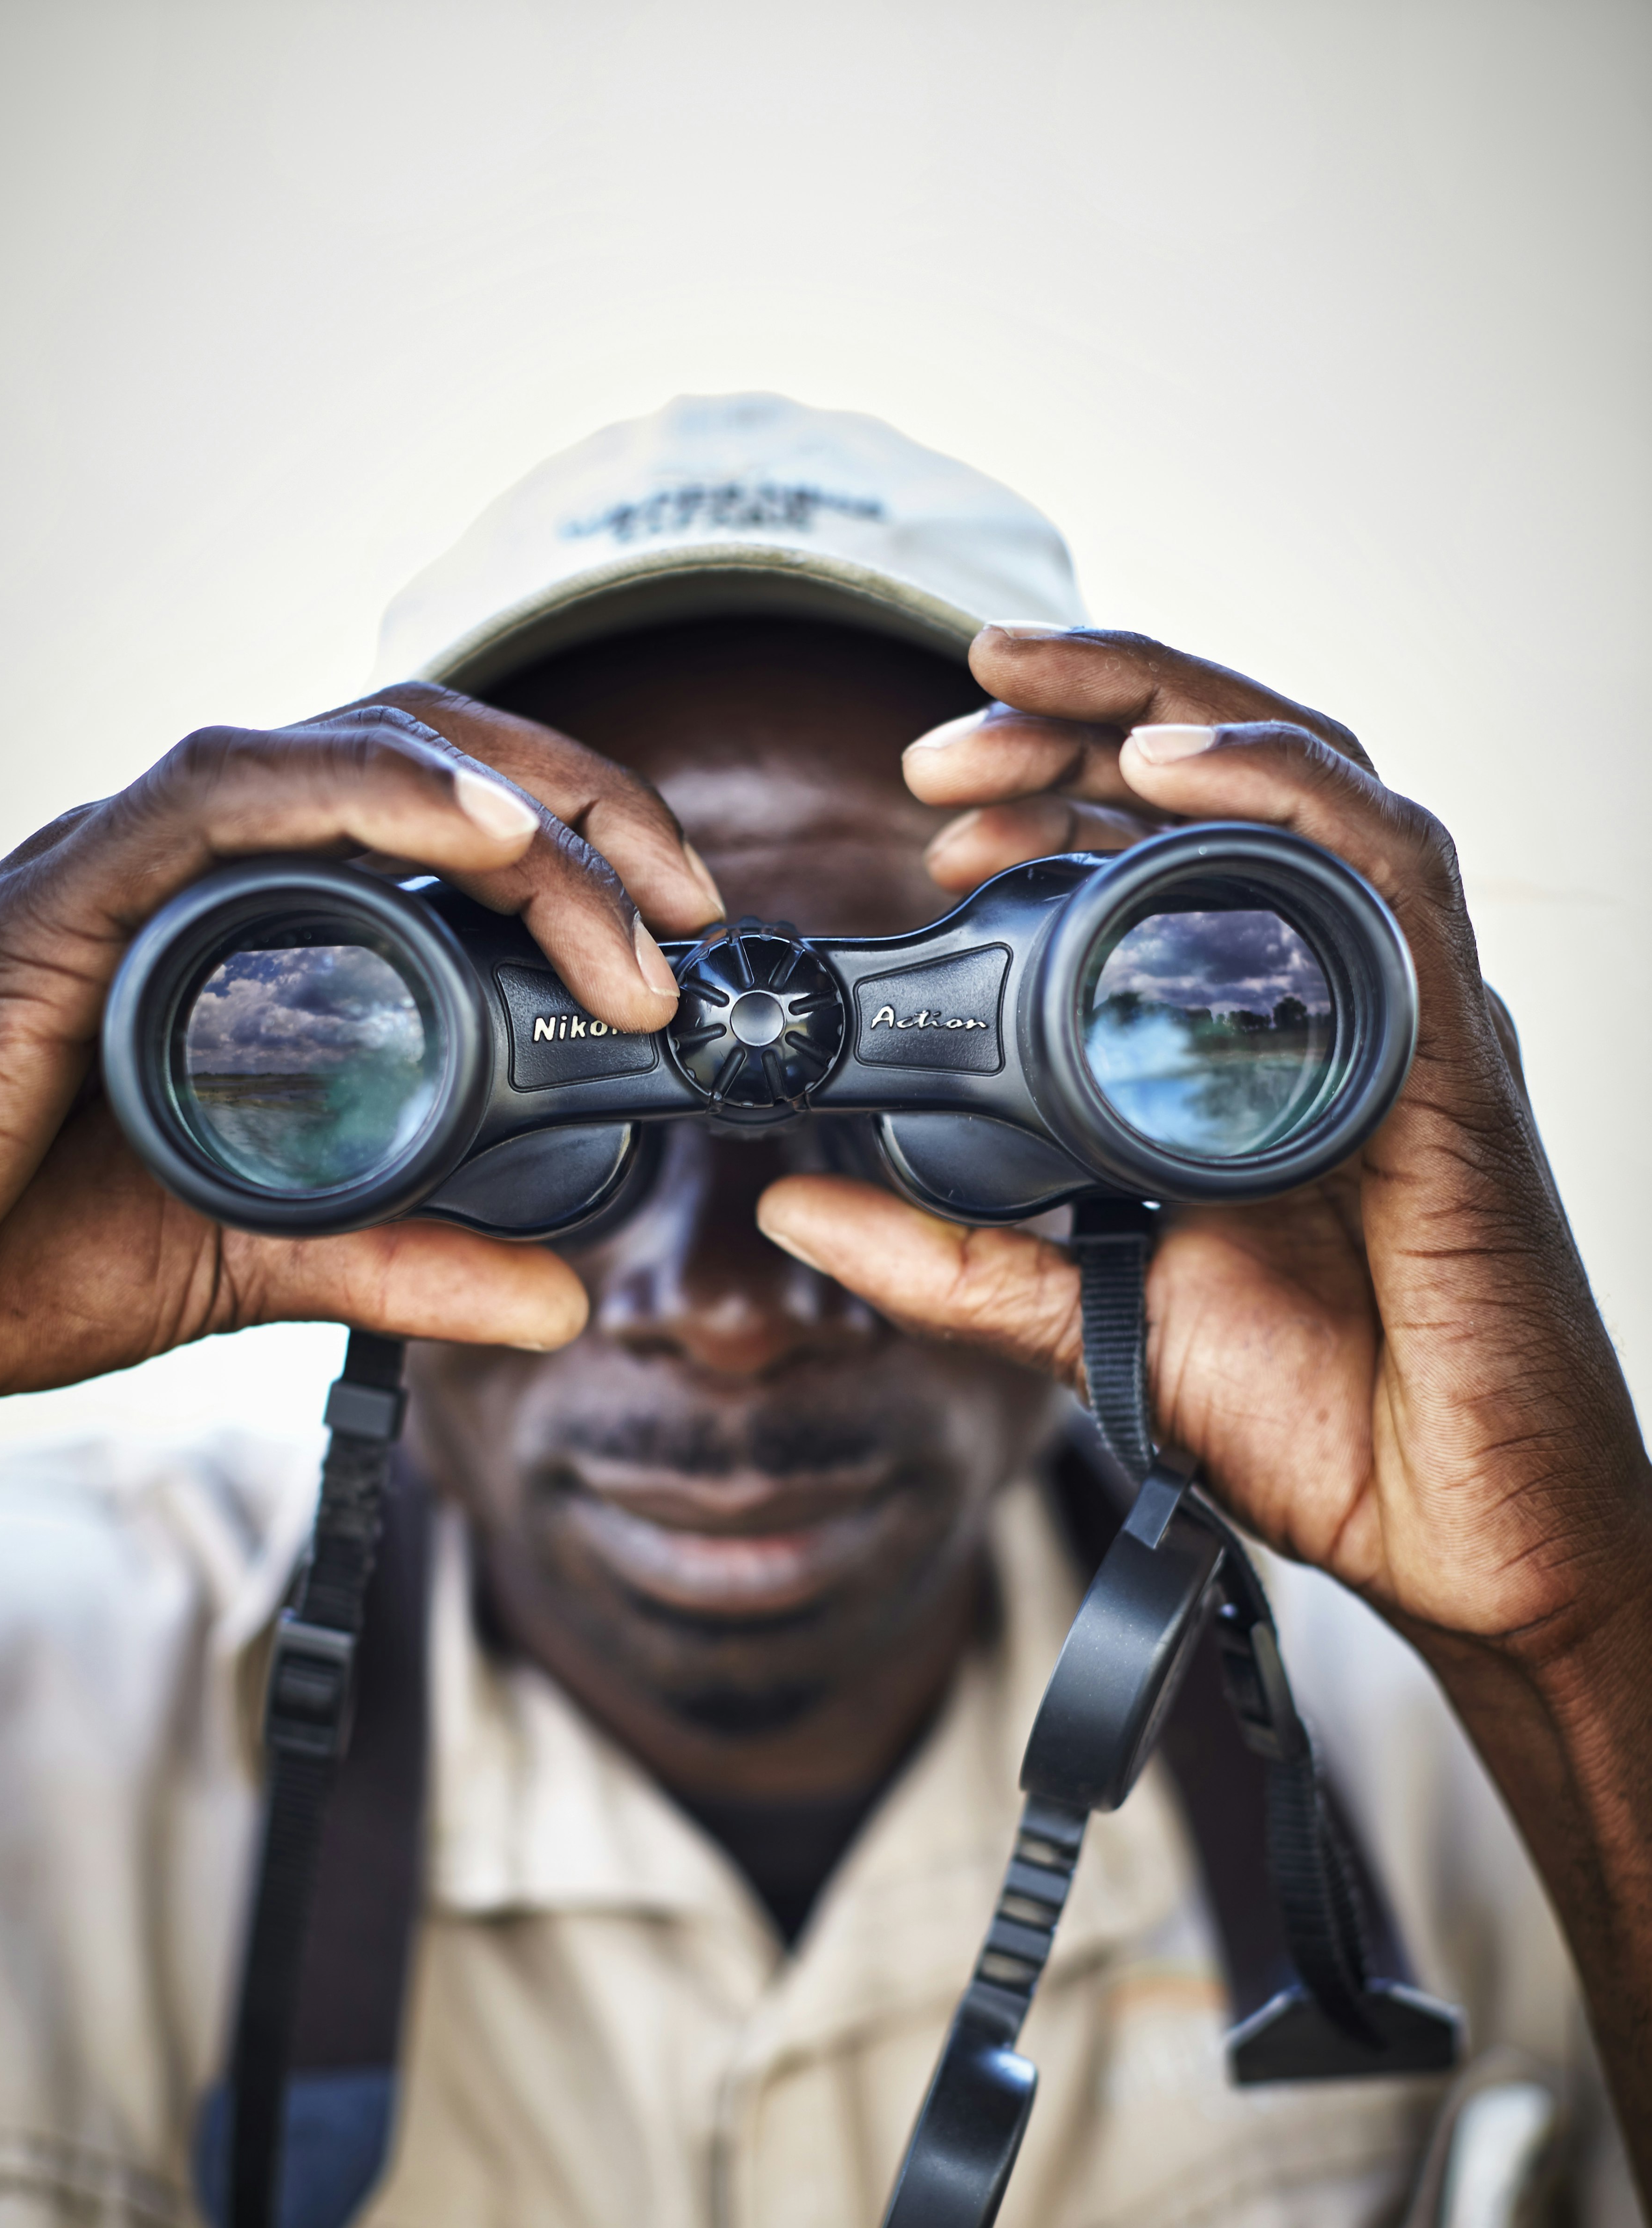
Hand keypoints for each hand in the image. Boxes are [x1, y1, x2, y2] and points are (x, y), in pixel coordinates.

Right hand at [0, 684, 722, 1394]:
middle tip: (692, 908)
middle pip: (431, 756)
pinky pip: (237, 789)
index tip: (678, 937)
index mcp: (247, 928)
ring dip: (517, 809)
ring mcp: (136, 863)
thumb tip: (558, 1298)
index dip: (578, 851)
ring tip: (629, 899)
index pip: (440, 823)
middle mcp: (202, 870)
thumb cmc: (6, 1243)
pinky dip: (373, 794)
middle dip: (586, 807)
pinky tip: (482, 833)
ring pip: (360, 752)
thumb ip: (404, 1262)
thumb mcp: (257, 1257)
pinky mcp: (75, 887)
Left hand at [760, 626, 1651, 2190]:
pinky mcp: (1449, 1054)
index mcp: (1246, 1042)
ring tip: (1027, 696)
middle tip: (941, 740)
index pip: (1158, 857)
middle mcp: (1325, 1002)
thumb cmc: (1317, 1414)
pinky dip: (1282, 796)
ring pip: (1305, 785)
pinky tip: (1173, 764)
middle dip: (1077, 724)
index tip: (927, 804)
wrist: (1447, 1519)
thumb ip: (947, 1258)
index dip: (1044, 797)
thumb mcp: (1087, 1316)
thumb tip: (791, 1202)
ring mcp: (1395, 1015)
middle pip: (1220, 790)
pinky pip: (1385, 873)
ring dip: (1160, 717)